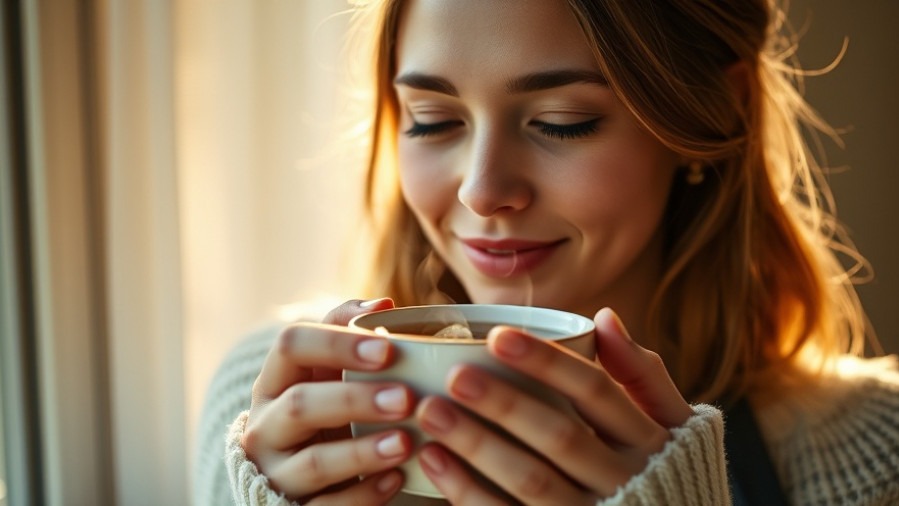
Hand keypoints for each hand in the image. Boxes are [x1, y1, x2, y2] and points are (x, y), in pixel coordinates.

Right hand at [241, 298, 415, 503]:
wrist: (297, 476)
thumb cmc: (323, 408)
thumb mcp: (326, 371)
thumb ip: (348, 332)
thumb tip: (383, 304)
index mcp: (275, 380)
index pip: (291, 346)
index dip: (338, 344)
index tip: (388, 348)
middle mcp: (266, 425)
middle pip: (301, 406)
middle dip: (355, 400)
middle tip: (406, 398)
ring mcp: (277, 472)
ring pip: (313, 463)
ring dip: (362, 452)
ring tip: (406, 443)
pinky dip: (364, 494)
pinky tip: (397, 479)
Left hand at [414, 307, 693, 504]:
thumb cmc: (660, 469)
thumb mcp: (670, 424)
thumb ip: (642, 374)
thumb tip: (604, 317)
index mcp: (648, 441)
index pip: (596, 392)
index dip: (547, 363)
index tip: (497, 337)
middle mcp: (623, 481)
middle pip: (559, 436)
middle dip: (504, 405)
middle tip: (455, 376)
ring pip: (531, 481)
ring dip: (477, 446)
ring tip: (431, 413)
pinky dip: (468, 492)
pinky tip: (434, 460)